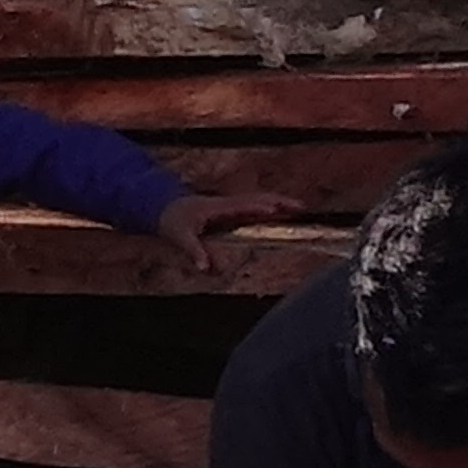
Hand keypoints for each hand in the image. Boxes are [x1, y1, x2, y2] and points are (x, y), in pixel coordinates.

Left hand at [151, 191, 294, 269]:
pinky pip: (255, 206)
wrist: (164, 207)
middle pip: (260, 198)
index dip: (261, 207)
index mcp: (219, 207)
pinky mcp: (231, 210)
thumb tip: (207, 268)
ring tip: (300, 209)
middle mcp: (229, 203)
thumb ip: (195, 252)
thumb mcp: (181, 237)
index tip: (277, 209)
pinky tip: (280, 213)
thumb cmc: (173, 220)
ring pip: (260, 200)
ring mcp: (231, 205)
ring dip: (279, 203)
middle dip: (281, 201)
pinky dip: (270, 208)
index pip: (245, 205)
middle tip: (303, 208)